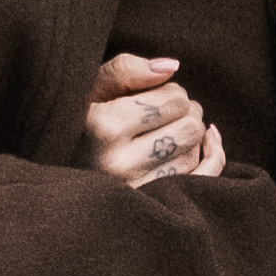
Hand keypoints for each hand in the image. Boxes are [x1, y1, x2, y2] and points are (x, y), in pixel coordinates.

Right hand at [75, 48, 225, 186]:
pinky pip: (201, 180)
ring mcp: (136, 191)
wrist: (63, 182)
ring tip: (169, 132)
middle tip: (169, 113)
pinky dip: (212, 158)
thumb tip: (172, 67)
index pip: (174, 99)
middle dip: (186, 113)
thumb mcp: (90, 89)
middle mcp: (119, 164)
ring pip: (195, 153)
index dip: (172, 92)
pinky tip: (207, 143)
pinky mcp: (149, 208)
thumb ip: (126, 69)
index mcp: (103, 127)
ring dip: (191, 137)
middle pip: (189, 126)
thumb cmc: (79, 126)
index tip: (157, 97)